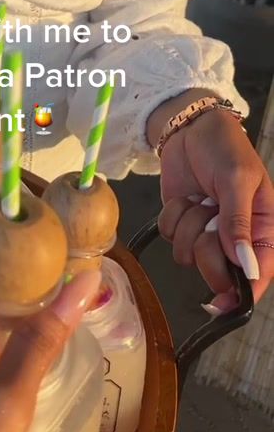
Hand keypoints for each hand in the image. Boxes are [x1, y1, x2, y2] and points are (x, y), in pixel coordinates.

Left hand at [158, 109, 273, 306]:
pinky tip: (185, 198)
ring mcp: (205, 230)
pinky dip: (172, 216)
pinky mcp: (181, 222)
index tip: (228, 303)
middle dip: (206, 250)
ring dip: (187, 225)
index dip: (245, 290)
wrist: (190, 127)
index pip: (259, 270)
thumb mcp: (237, 179)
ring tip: (199, 200)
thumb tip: (243, 264)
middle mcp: (234, 235)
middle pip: (218, 270)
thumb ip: (238, 222)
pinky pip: (169, 236)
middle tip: (208, 221)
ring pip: (188, 255)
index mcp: (261, 226)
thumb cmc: (224, 147)